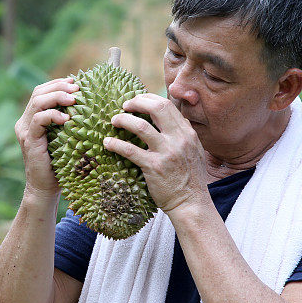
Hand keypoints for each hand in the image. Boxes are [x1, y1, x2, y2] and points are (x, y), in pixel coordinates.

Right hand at [14, 77, 77, 198]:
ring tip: (73, 100)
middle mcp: (24, 122)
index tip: (75, 82)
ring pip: (37, 103)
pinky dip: (53, 115)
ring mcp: (25, 131)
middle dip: (58, 87)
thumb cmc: (60, 164)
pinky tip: (67, 119)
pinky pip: (38, 120)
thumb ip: (68, 122)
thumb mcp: (65, 138)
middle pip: (38, 93)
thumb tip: (88, 105)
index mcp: (31, 119)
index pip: (40, 92)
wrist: (46, 188)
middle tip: (77, 89)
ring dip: (57, 97)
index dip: (57, 83)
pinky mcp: (29, 140)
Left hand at [104, 93, 208, 211]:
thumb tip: (175, 119)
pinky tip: (107, 143)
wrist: (191, 203)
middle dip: (136, 102)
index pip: (167, 105)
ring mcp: (166, 152)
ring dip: (123, 120)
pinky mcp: (153, 167)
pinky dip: (116, 144)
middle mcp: (178, 139)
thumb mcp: (194, 150)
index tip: (137, 101)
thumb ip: (183, 134)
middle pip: (156, 108)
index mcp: (187, 133)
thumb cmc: (190, 178)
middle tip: (124, 106)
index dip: (148, 99)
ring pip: (141, 126)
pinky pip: (130, 150)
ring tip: (114, 120)